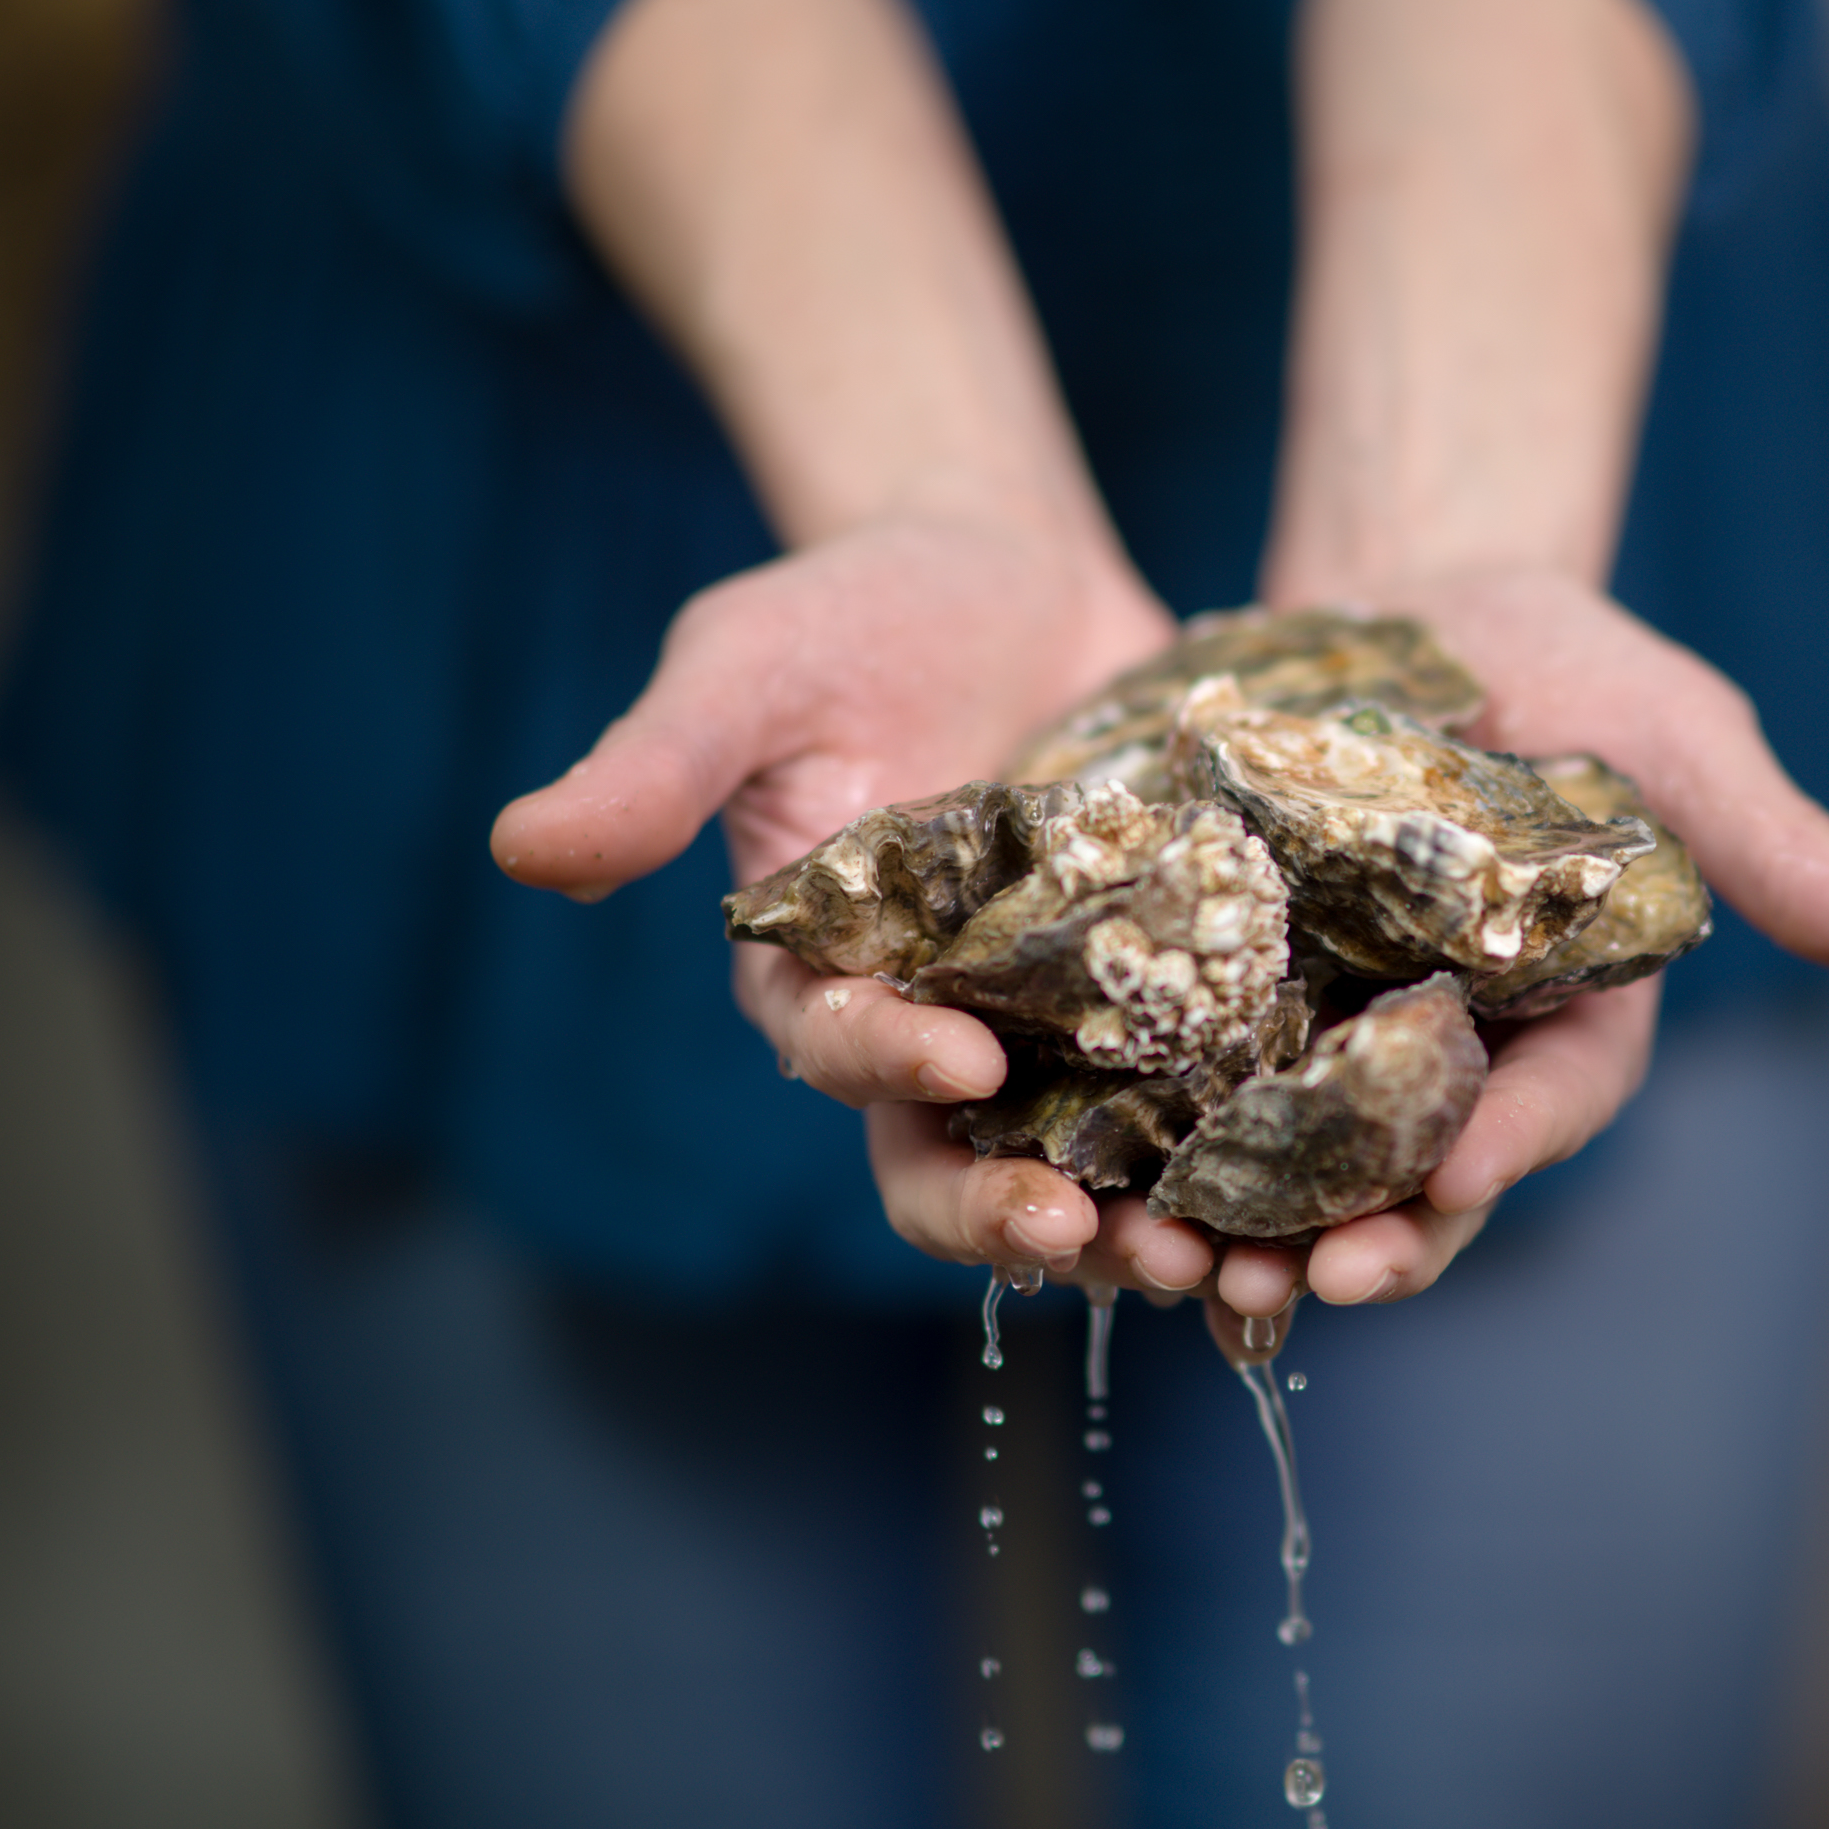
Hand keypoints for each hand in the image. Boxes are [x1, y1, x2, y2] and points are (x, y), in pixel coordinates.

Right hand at [491, 517, 1208, 1284]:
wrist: (1006, 571)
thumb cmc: (854, 614)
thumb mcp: (750, 668)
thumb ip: (656, 765)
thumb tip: (522, 850)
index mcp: (822, 974)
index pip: (838, 1052)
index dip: (886, 1064)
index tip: (955, 1052)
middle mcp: (930, 1027)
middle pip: (950, 1159)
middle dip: (1006, 1207)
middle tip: (1080, 1230)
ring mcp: (1054, 1025)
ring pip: (1080, 1164)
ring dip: (1132, 1225)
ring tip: (1210, 1257)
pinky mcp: (1163, 998)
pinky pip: (1196, 1099)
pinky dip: (1236, 1149)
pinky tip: (1306, 1184)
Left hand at [1198, 563, 1828, 1340]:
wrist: (1386, 597)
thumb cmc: (1558, 659)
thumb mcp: (1671, 735)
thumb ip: (1779, 843)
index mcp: (1562, 1015)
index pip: (1547, 1105)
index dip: (1503, 1149)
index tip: (1448, 1183)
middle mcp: (1439, 1049)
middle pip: (1405, 1175)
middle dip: (1362, 1236)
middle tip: (1304, 1288)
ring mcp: (1314, 1029)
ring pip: (1276, 1161)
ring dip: (1230, 1224)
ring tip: (1173, 1267)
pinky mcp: (1203, 991)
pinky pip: (1164, 1084)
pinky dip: (1127, 1137)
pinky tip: (1075, 1173)